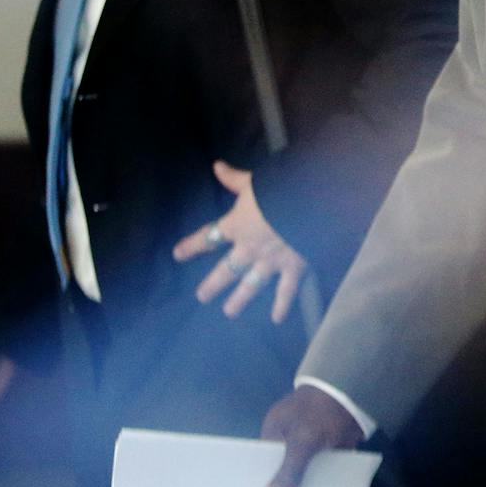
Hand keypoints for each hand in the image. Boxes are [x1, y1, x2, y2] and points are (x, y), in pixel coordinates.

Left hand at [173, 160, 309, 323]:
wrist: (308, 202)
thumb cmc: (279, 187)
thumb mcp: (253, 181)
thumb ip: (234, 179)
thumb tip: (216, 166)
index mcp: (237, 225)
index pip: (209, 237)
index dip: (192, 245)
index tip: (177, 254)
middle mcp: (249, 248)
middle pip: (227, 269)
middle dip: (213, 283)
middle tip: (201, 296)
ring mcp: (270, 262)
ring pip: (251, 285)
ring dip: (240, 299)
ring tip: (229, 311)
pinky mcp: (292, 268)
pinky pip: (286, 290)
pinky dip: (282, 305)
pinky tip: (277, 319)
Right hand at [259, 385, 365, 486]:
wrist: (359, 393)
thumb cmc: (323, 409)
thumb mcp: (303, 442)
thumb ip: (287, 473)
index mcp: (274, 431)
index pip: (260, 463)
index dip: (261, 484)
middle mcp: (288, 439)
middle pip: (280, 472)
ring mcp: (308, 445)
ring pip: (300, 475)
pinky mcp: (326, 451)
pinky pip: (318, 473)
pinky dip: (320, 485)